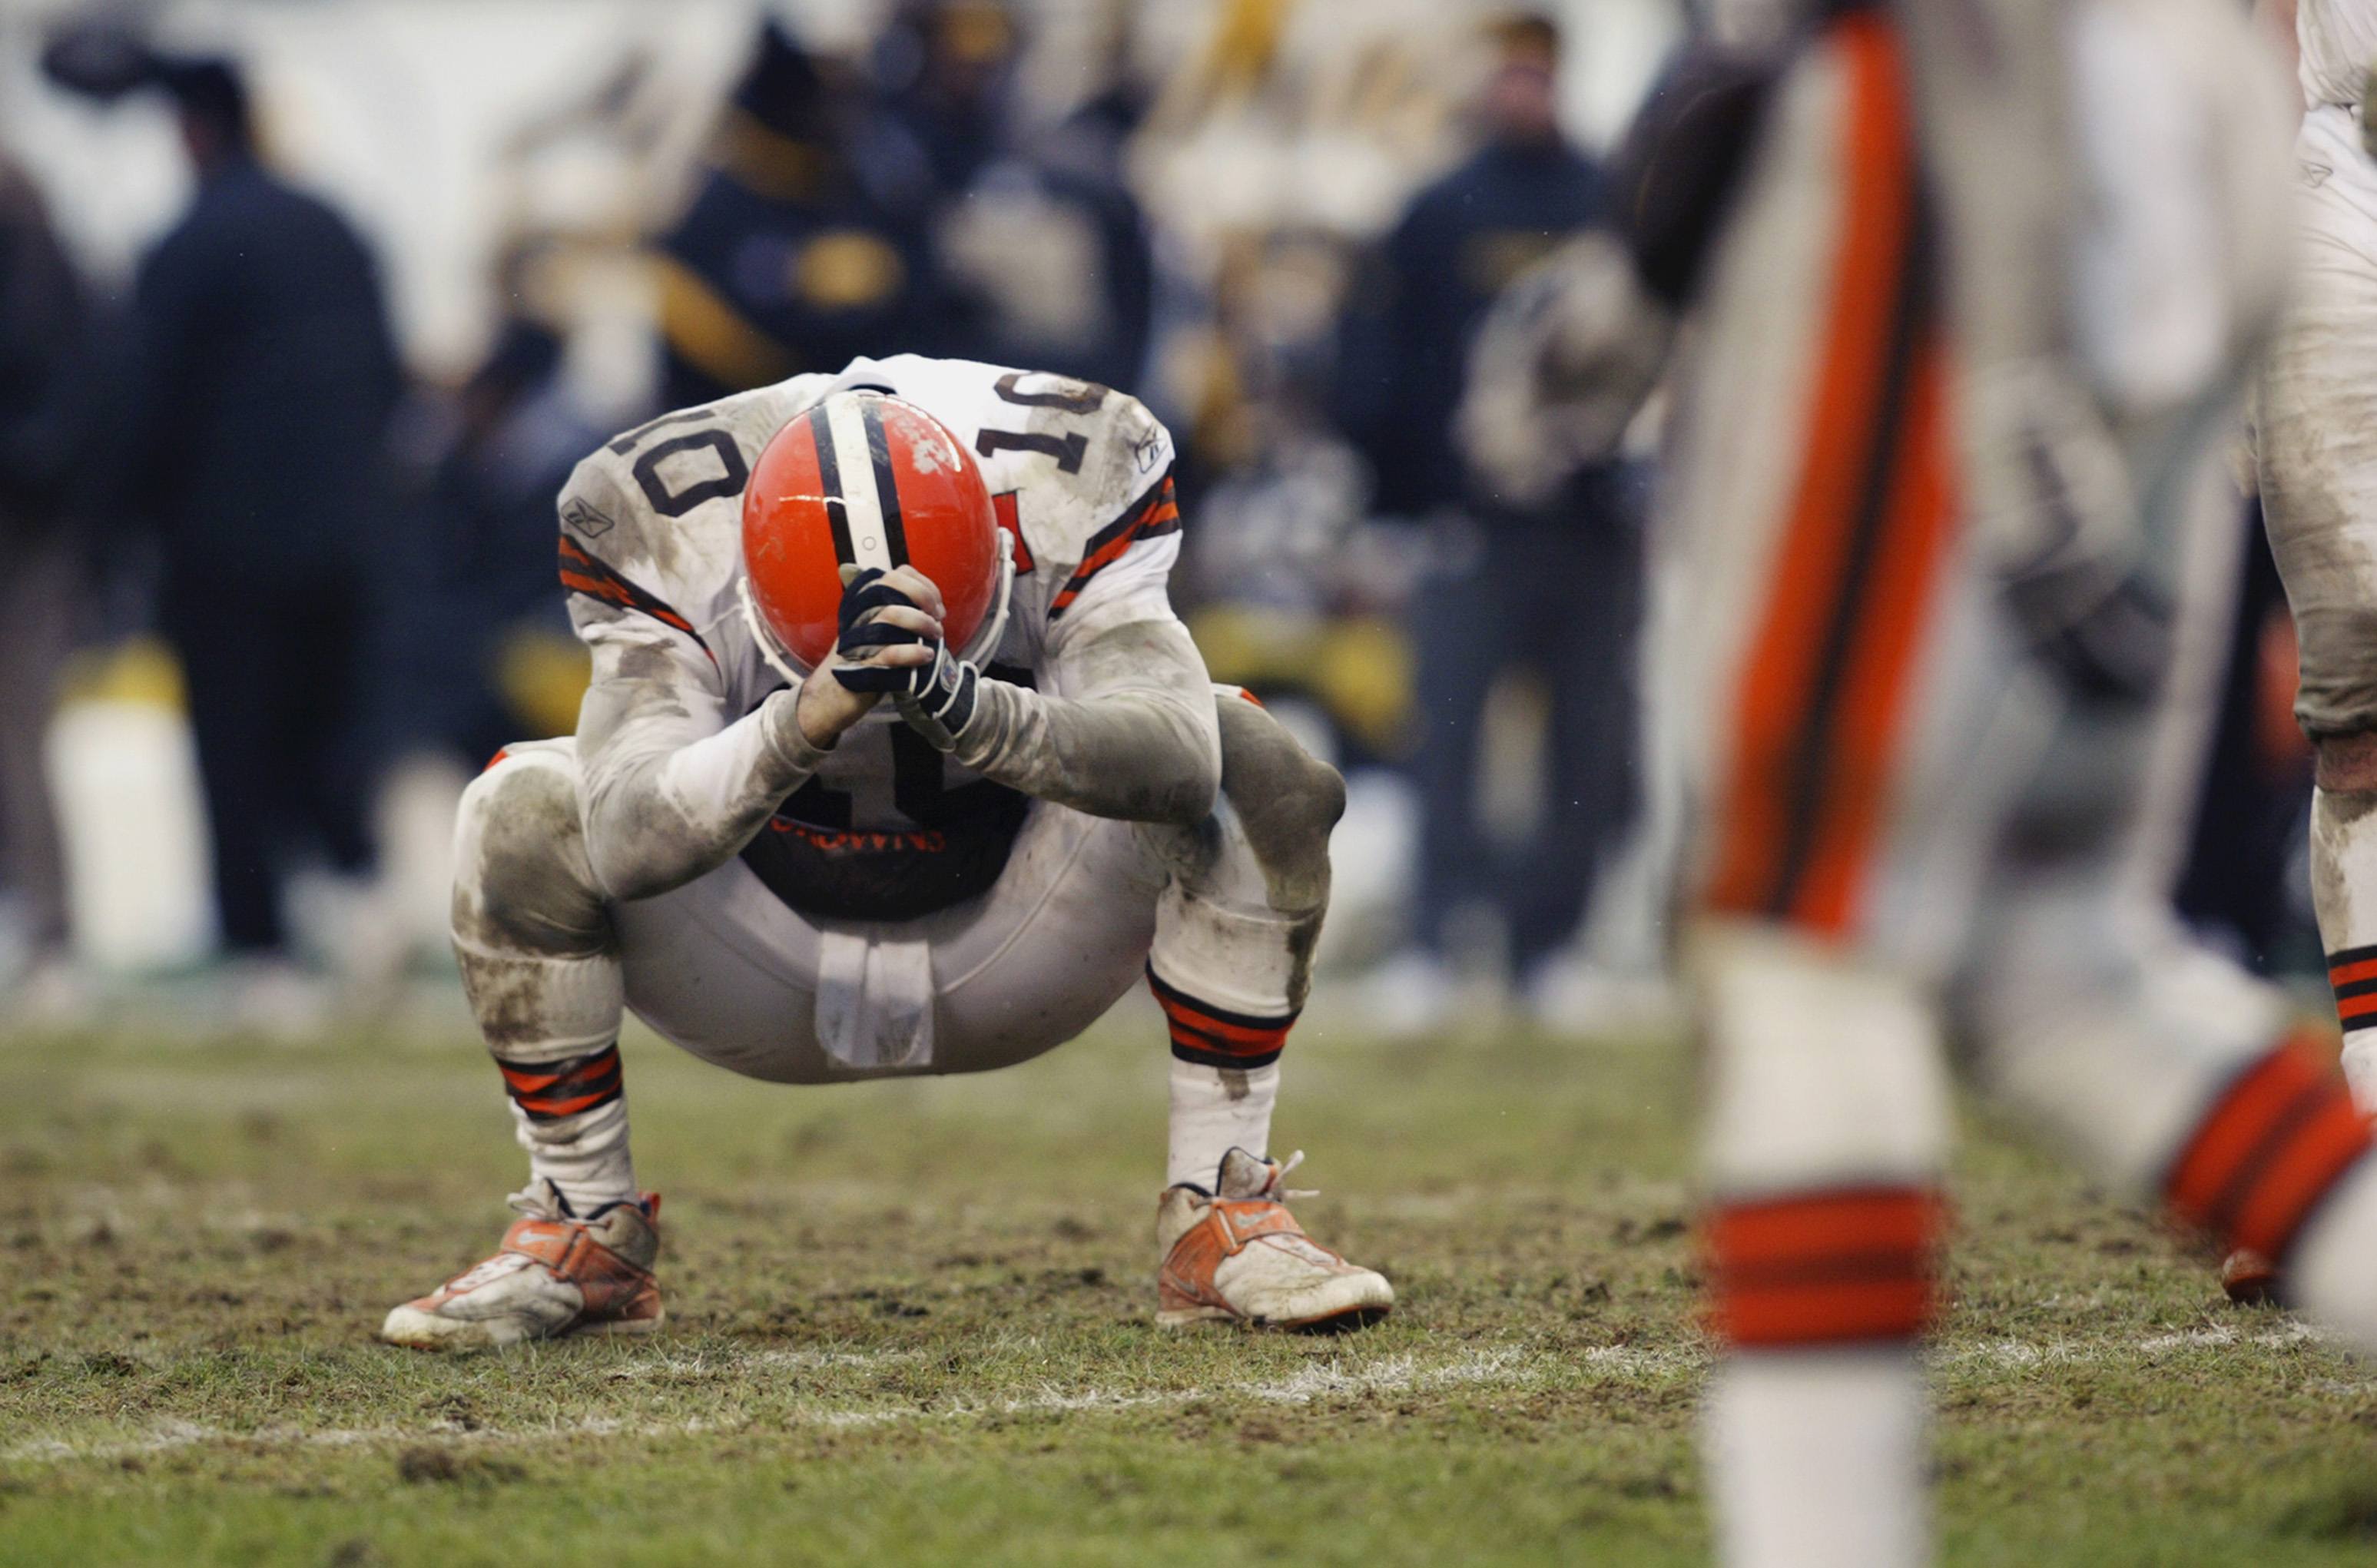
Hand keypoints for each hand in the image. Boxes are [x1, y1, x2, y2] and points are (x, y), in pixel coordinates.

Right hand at [793, 565, 944, 747]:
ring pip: (891, 615)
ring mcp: (858, 639)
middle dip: (922, 596)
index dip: (921, 585)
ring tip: (936, 637)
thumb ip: (899, 614)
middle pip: (890, 585)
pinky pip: (891, 653)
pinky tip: (926, 656)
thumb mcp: (879, 631)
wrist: (833, 697)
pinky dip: (914, 652)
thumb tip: (933, 605)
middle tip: (937, 618)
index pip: (894, 575)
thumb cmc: (863, 663)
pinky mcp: (862, 667)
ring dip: (921, 623)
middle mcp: (857, 615)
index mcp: (861, 603)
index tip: (936, 606)